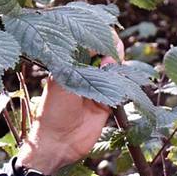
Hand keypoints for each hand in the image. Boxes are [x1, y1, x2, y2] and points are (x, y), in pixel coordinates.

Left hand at [16, 34, 123, 174]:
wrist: (58, 142)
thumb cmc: (53, 109)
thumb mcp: (62, 80)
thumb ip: (82, 63)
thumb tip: (103, 50)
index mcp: (67, 64)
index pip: (85, 42)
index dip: (96, 36)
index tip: (105, 34)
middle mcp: (82, 73)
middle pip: (102, 52)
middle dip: (109, 48)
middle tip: (110, 53)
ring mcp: (96, 87)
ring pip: (114, 68)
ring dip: (117, 64)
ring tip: (112, 66)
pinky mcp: (107, 102)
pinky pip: (120, 86)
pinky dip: (123, 80)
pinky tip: (119, 77)